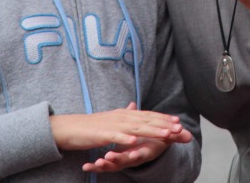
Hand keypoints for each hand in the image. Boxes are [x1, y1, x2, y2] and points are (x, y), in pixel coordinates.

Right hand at [51, 103, 191, 169]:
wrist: (69, 128)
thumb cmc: (91, 126)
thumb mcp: (112, 120)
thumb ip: (125, 114)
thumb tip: (135, 106)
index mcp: (124, 114)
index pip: (148, 116)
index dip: (163, 119)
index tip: (179, 122)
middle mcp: (121, 117)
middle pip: (146, 121)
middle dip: (164, 125)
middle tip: (180, 128)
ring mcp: (112, 125)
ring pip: (136, 128)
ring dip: (152, 131)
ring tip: (166, 134)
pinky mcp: (101, 134)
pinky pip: (115, 136)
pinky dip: (126, 138)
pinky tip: (135, 142)